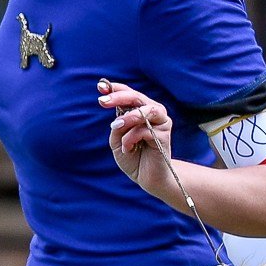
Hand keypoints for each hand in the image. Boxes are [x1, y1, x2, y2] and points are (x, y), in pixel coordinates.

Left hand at [98, 79, 177, 198]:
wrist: (147, 178)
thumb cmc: (133, 157)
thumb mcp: (116, 139)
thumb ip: (117, 126)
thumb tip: (119, 116)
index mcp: (141, 111)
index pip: (129, 94)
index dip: (115, 88)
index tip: (100, 87)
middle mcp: (153, 112)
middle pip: (137, 97)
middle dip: (118, 97)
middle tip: (103, 102)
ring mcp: (161, 123)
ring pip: (145, 110)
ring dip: (127, 118)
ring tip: (115, 127)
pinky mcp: (164, 135)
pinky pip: (143, 130)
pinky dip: (130, 138)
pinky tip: (127, 148)